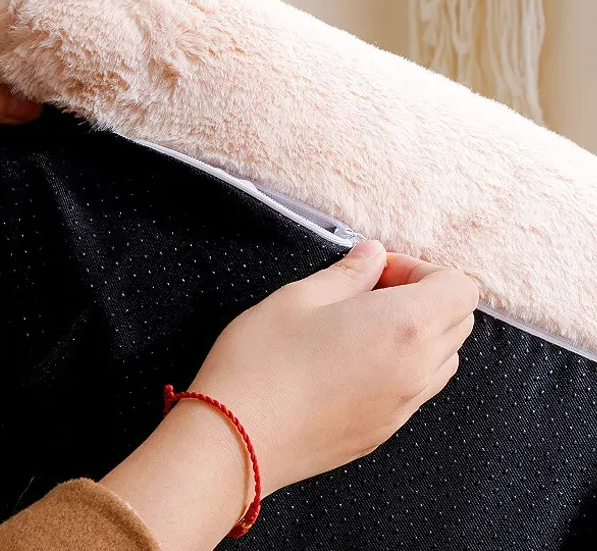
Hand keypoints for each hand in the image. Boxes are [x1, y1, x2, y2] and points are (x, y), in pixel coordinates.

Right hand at [190, 240, 477, 493]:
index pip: (460, 288)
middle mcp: (417, 370)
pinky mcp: (384, 432)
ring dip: (418, 332)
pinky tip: (350, 361)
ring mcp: (403, 407)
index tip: (378, 272)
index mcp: (404, 326)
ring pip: (444, 359)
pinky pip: (418, 390)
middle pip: (459, 322)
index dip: (422, 269)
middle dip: (424, 296)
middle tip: (369, 292)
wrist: (237, 441)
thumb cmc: (263, 361)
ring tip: (361, 326)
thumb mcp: (300, 297)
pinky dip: (403, 365)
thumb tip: (373, 255)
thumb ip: (348, 273)